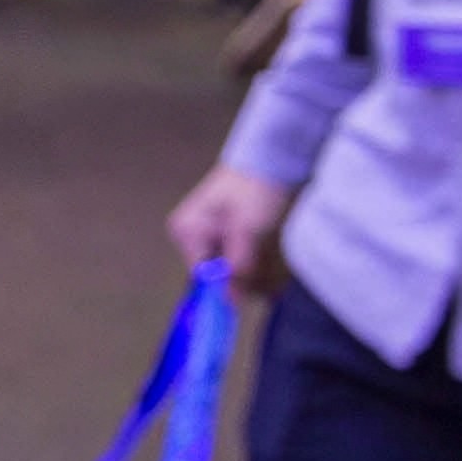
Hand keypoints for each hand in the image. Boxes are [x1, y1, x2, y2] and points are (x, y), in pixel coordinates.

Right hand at [165, 163, 294, 300]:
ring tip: (274, 262)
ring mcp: (206, 233)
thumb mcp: (248, 231)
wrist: (271, 158)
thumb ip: (238, 266)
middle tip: (271, 272)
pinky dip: (255, 262)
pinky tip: (270, 257)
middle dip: (245, 278)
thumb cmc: (255, 190)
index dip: (229, 285)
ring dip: (254, 271)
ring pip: (229, 268)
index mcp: (187, 231)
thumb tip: (230, 302)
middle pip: (216, 274)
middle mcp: (191, 234)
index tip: (256, 287)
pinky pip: (236, 258)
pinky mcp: (223, 233)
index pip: (203, 276)